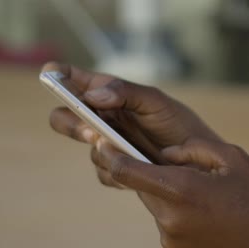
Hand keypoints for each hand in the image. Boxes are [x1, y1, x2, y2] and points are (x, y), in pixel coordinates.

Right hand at [42, 62, 220, 187]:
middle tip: (90, 130)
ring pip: (88, 148)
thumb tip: (92, 96)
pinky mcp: (116, 168)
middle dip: (70, 123)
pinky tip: (135, 168)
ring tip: (127, 151)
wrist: (198, 162)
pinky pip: (103, 172)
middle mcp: (104, 118)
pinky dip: (115, 171)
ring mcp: (108, 144)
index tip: (50, 74)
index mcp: (110, 94)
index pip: (75, 81)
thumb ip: (126, 93)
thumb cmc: (178, 124)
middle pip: (65, 117)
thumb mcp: (156, 102)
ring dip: (101, 150)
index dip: (58, 75)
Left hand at [93, 138, 248, 247]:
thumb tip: (165, 153)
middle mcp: (169, 219)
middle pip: (141, 187)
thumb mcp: (233, 160)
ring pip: (156, 207)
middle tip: (175, 168)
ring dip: (169, 196)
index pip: (125, 169)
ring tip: (203, 198)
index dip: (109, 153)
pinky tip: (205, 217)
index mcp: (180, 190)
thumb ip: (192, 149)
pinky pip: (168, 227)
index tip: (102, 140)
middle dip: (148, 173)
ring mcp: (170, 242)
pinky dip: (178, 216)